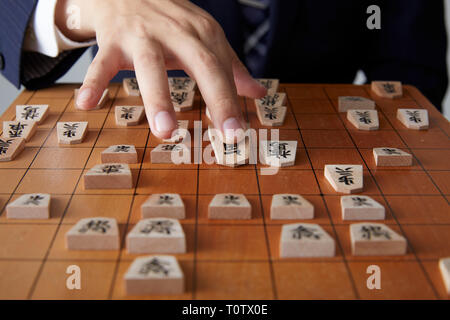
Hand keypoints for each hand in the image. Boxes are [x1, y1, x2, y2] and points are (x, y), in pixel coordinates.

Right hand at [56, 0, 266, 138]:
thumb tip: (259, 93)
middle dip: (215, 98)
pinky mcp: (112, 40)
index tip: (238, 133)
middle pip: (199, 63)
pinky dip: (94, 83)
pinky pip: (101, 63)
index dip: (232, 101)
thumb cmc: (171, 20)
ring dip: (158, 98)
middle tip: (225, 134)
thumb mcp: (205, 37)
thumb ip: (231, 67)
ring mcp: (142, 35)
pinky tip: (86, 105)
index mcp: (202, 35)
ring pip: (150, 65)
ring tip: (165, 131)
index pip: (221, 70)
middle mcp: (176, 32)